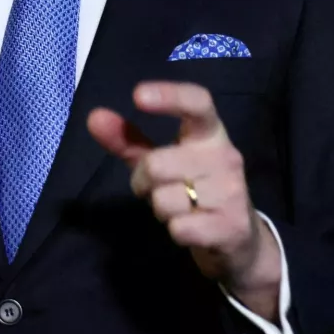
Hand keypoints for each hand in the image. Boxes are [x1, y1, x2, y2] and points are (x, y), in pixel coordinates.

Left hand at [87, 82, 280, 318]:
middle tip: (161, 189)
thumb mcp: (160, 162)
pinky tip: (193, 229)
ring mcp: (232, 191)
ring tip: (181, 210)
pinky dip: (176, 231)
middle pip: (157, 164)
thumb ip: (128, 141)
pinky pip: (179, 228)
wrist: (239, 238)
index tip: (137, 95)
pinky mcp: (232, 226)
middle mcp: (226, 156)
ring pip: (164, 200)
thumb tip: (94, 116)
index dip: (169, 95)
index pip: (197, 103)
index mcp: (210, 133)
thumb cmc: (193, 190)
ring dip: (161, 210)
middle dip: (144, 183)